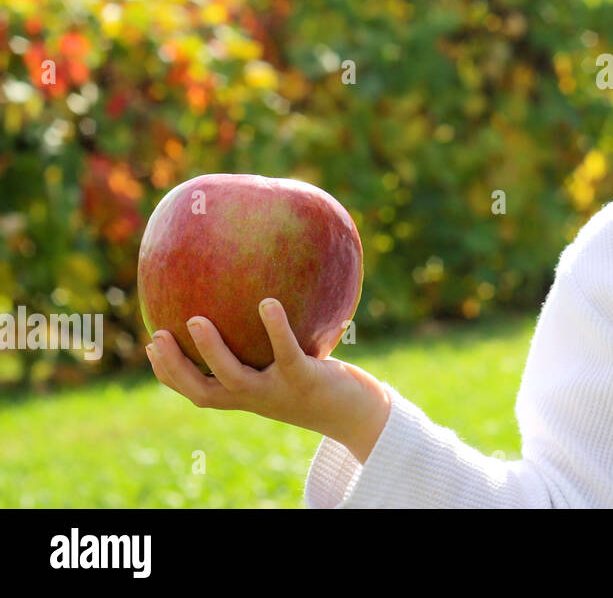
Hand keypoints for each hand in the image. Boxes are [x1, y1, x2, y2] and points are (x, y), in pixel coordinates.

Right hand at [145, 298, 391, 462]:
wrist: (358, 414)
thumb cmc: (322, 384)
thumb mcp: (289, 368)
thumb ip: (269, 348)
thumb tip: (257, 300)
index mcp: (247, 397)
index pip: (197, 391)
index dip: (170, 374)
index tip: (151, 346)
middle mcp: (257, 399)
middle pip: (204, 391)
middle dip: (175, 368)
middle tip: (158, 336)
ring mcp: (279, 391)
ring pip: (235, 378)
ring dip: (212, 351)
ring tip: (197, 319)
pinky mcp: (305, 379)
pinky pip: (286, 352)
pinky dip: (275, 329)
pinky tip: (268, 302)